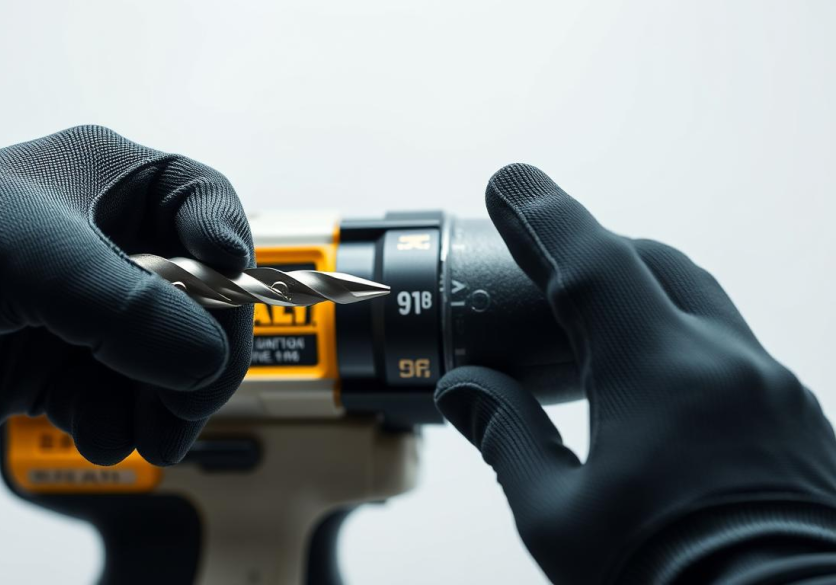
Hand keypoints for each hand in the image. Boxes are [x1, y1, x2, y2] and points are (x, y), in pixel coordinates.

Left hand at [0, 125, 253, 466]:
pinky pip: (124, 404)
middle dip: (204, 355)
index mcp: (108, 184)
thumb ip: (130, 308)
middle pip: (203, 301)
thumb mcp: (34, 254)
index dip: (230, 251)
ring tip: (147, 434)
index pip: (206, 206)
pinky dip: (121, 427)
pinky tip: (98, 432)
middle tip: (191, 399)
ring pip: (171, 363)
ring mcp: (87, 313)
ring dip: (168, 405)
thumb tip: (205, 358)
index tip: (232, 291)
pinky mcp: (60, 369)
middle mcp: (107, 247)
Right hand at [436, 164, 835, 583]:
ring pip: (700, 303)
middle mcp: (725, 365)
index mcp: (659, 376)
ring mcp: (772, 390)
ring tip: (592, 329)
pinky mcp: (797, 422)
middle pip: (653, 265)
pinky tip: (657, 390)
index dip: (544, 215)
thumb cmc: (671, 582)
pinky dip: (682, 342)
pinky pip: (731, 351)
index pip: (592, 263)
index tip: (509, 184)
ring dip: (642, 295)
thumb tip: (466, 391)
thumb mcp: (559, 519)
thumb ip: (509, 438)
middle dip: (592, 252)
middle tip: (542, 263)